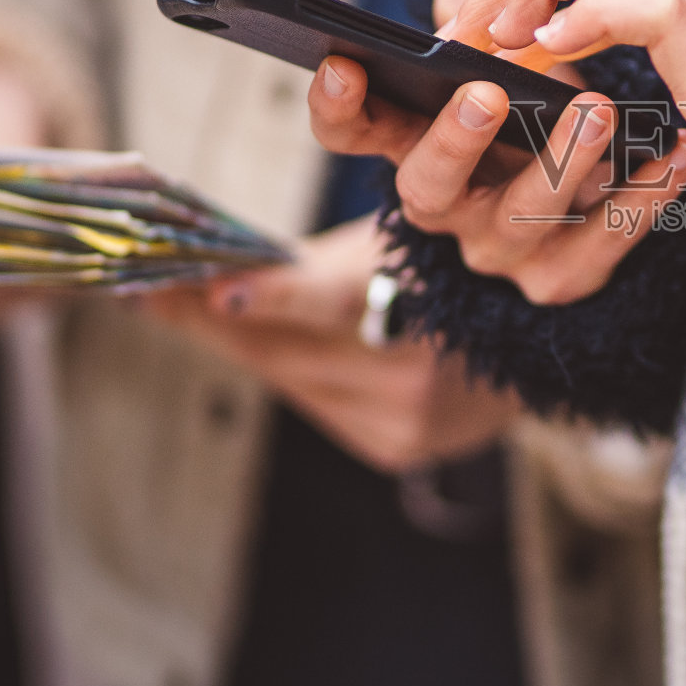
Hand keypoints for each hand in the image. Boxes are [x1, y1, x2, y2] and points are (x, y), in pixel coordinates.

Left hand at [146, 216, 523, 472]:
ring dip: (240, 339)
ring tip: (180, 300)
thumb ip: (321, 263)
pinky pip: (312, 401)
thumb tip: (214, 263)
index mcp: (435, 294)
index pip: (333, 297)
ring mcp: (405, 419)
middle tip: (144, 283)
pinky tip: (260, 338)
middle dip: (211, 313)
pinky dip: (286, 367)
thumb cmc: (463, 263)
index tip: (204, 291)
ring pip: (287, 377)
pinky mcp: (394, 447)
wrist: (541, 337)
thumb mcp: (407, 238)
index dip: (267, 295)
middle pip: (283, 346)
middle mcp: (420, 370)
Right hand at [309, 0, 685, 305]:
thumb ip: (475, 24)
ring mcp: (504, 249)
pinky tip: (675, 153)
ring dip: (560, 160)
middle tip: (486, 92)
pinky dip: (645, 196)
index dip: (336, 106)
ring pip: (523, 216)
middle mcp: (449, 207)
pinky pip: (605, 242)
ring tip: (599, 109)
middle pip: (428, 186)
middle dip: (454, 139)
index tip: (343, 66)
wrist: (580, 218)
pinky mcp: (564, 277)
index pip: (353, 132)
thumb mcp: (496, 70)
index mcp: (415, 147)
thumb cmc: (526, 125)